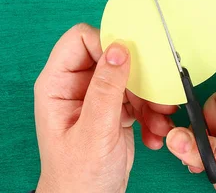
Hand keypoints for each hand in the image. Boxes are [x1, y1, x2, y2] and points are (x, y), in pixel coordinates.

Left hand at [34, 24, 174, 192]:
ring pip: (129, 77)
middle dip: (136, 76)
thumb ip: (105, 89)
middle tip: (153, 97)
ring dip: (149, 99)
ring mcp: (96, 98)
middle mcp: (75, 85)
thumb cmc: (77, 177)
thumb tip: (119, 49)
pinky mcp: (113, 111)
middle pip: (110, 56)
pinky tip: (152, 133)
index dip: (106, 45)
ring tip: (158, 120)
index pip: (80, 39)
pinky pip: (137, 98)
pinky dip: (150, 114)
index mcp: (57, 84)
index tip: (131, 62)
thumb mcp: (94, 132)